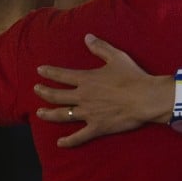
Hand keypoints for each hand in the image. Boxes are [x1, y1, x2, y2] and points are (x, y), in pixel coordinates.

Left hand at [35, 34, 170, 146]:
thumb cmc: (132, 76)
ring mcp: (88, 114)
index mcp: (86, 80)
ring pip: (62, 115)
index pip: (61, 75)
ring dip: (48, 114)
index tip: (39, 70)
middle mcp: (83, 97)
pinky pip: (79, 137)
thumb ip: (100, 47)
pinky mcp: (97, 127)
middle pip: (57, 95)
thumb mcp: (116, 57)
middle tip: (36, 90)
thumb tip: (87, 37)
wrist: (145, 98)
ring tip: (39, 113)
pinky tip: (60, 143)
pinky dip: (68, 141)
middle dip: (44, 92)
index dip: (49, 72)